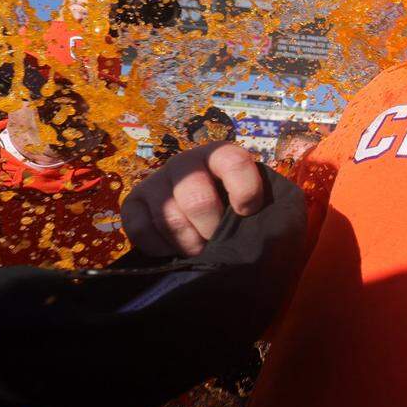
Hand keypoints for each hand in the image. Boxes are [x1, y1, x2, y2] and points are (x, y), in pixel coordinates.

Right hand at [122, 142, 263, 256]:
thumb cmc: (245, 219)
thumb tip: (264, 226)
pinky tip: (173, 251)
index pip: (233, 162)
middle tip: (218, 241)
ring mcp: (158, 181)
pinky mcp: (134, 203)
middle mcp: (187, 163)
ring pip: (169, 216)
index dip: (244, 190)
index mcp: (223, 156)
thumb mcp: (268, 210)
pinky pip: (139, 228)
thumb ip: (272, 209)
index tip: (247, 212)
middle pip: (197, 197)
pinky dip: (159, 247)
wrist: (211, 233)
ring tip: (199, 251)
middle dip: (211, 228)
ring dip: (188, 243)